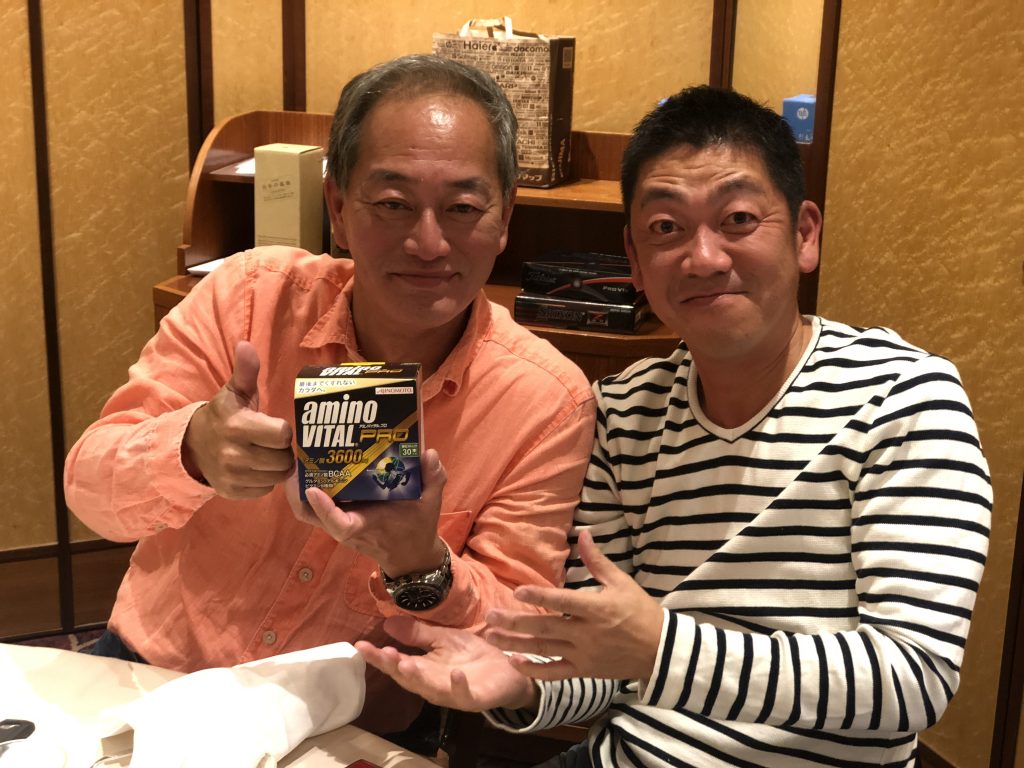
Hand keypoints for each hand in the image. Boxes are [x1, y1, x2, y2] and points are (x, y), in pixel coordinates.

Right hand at [182, 340, 293, 498]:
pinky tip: (256, 469)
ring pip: (278, 476)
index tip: (273, 427)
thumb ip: (245, 371)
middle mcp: (234, 454)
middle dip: (283, 451)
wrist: (192, 446)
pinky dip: (265, 481)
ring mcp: (233, 476)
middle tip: (272, 443)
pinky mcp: (232, 492)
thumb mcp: (234, 392)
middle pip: (284, 459)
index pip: (282, 435)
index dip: (283, 431)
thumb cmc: (224, 416)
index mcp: (237, 426)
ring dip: (278, 466)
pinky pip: (266, 490)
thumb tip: (246, 345)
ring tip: (266, 455)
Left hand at [285, 448, 447, 575]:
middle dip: (298, 492)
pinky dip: (307, 490)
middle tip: (296, 460)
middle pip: (311, 516)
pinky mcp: (338, 517)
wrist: (410, 552)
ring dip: (298, 489)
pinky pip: (314, 508)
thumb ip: (433, 478)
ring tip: (297, 459)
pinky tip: (309, 466)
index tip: (314, 490)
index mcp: (366, 525)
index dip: (325, 509)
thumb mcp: (431, 503)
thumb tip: (429, 454)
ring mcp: (339, 522)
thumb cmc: (418, 527)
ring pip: (307, 512)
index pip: (340, 525)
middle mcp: (347, 526)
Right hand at [355, 616, 537, 711]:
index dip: (378, 657)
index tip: (360, 645)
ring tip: (405, 664)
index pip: (396, 663)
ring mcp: (453, 693)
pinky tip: (455, 674)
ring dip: (418, 678)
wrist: (508, 669)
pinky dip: (458, 686)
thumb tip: (387, 622)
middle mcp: (434, 684)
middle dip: (394, 668)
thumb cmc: (472, 655)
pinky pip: (465, 695)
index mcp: (424, 669)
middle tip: (382, 654)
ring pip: (431, 690)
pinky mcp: (474, 698)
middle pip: (409, 678)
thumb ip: (417, 634)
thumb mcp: (443, 638)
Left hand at [485, 529, 663, 681]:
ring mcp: (583, 654)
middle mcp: (586, 633)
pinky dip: (534, 669)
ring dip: (515, 644)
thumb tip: (584, 533)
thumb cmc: (641, 611)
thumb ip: (597, 561)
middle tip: (489, 616)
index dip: (540, 597)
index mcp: (596, 609)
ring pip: (544, 649)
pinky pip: (554, 672)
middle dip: (515, 623)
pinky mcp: (583, 670)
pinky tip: (514, 662)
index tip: (517, 592)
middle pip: (545, 627)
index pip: (563, 602)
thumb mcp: (622, 583)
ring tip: (490, 637)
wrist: (660, 650)